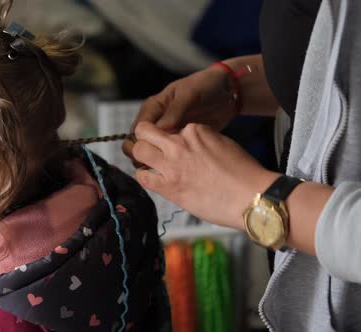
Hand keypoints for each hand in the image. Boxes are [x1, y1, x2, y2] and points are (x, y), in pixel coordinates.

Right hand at [123, 66, 237, 165]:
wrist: (227, 91)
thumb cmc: (206, 86)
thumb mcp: (190, 94)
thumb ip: (175, 111)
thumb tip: (161, 129)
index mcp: (154, 107)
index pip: (138, 129)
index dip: (140, 143)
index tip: (151, 155)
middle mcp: (157, 120)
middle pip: (140, 142)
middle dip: (144, 155)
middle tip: (157, 165)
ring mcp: (168, 132)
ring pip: (153, 150)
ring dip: (157, 160)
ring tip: (168, 169)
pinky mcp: (179, 140)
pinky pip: (168, 154)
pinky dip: (170, 161)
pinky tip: (179, 167)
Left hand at [132, 122, 279, 228]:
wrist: (253, 196)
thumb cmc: (244, 173)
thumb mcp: (223, 143)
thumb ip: (202, 141)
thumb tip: (191, 148)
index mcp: (195, 130)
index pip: (171, 127)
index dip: (170, 136)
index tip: (174, 146)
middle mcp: (179, 144)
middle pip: (145, 131)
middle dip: (144, 138)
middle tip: (148, 148)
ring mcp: (172, 164)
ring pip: (138, 150)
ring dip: (140, 155)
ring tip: (147, 163)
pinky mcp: (169, 186)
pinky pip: (142, 176)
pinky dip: (143, 176)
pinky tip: (151, 178)